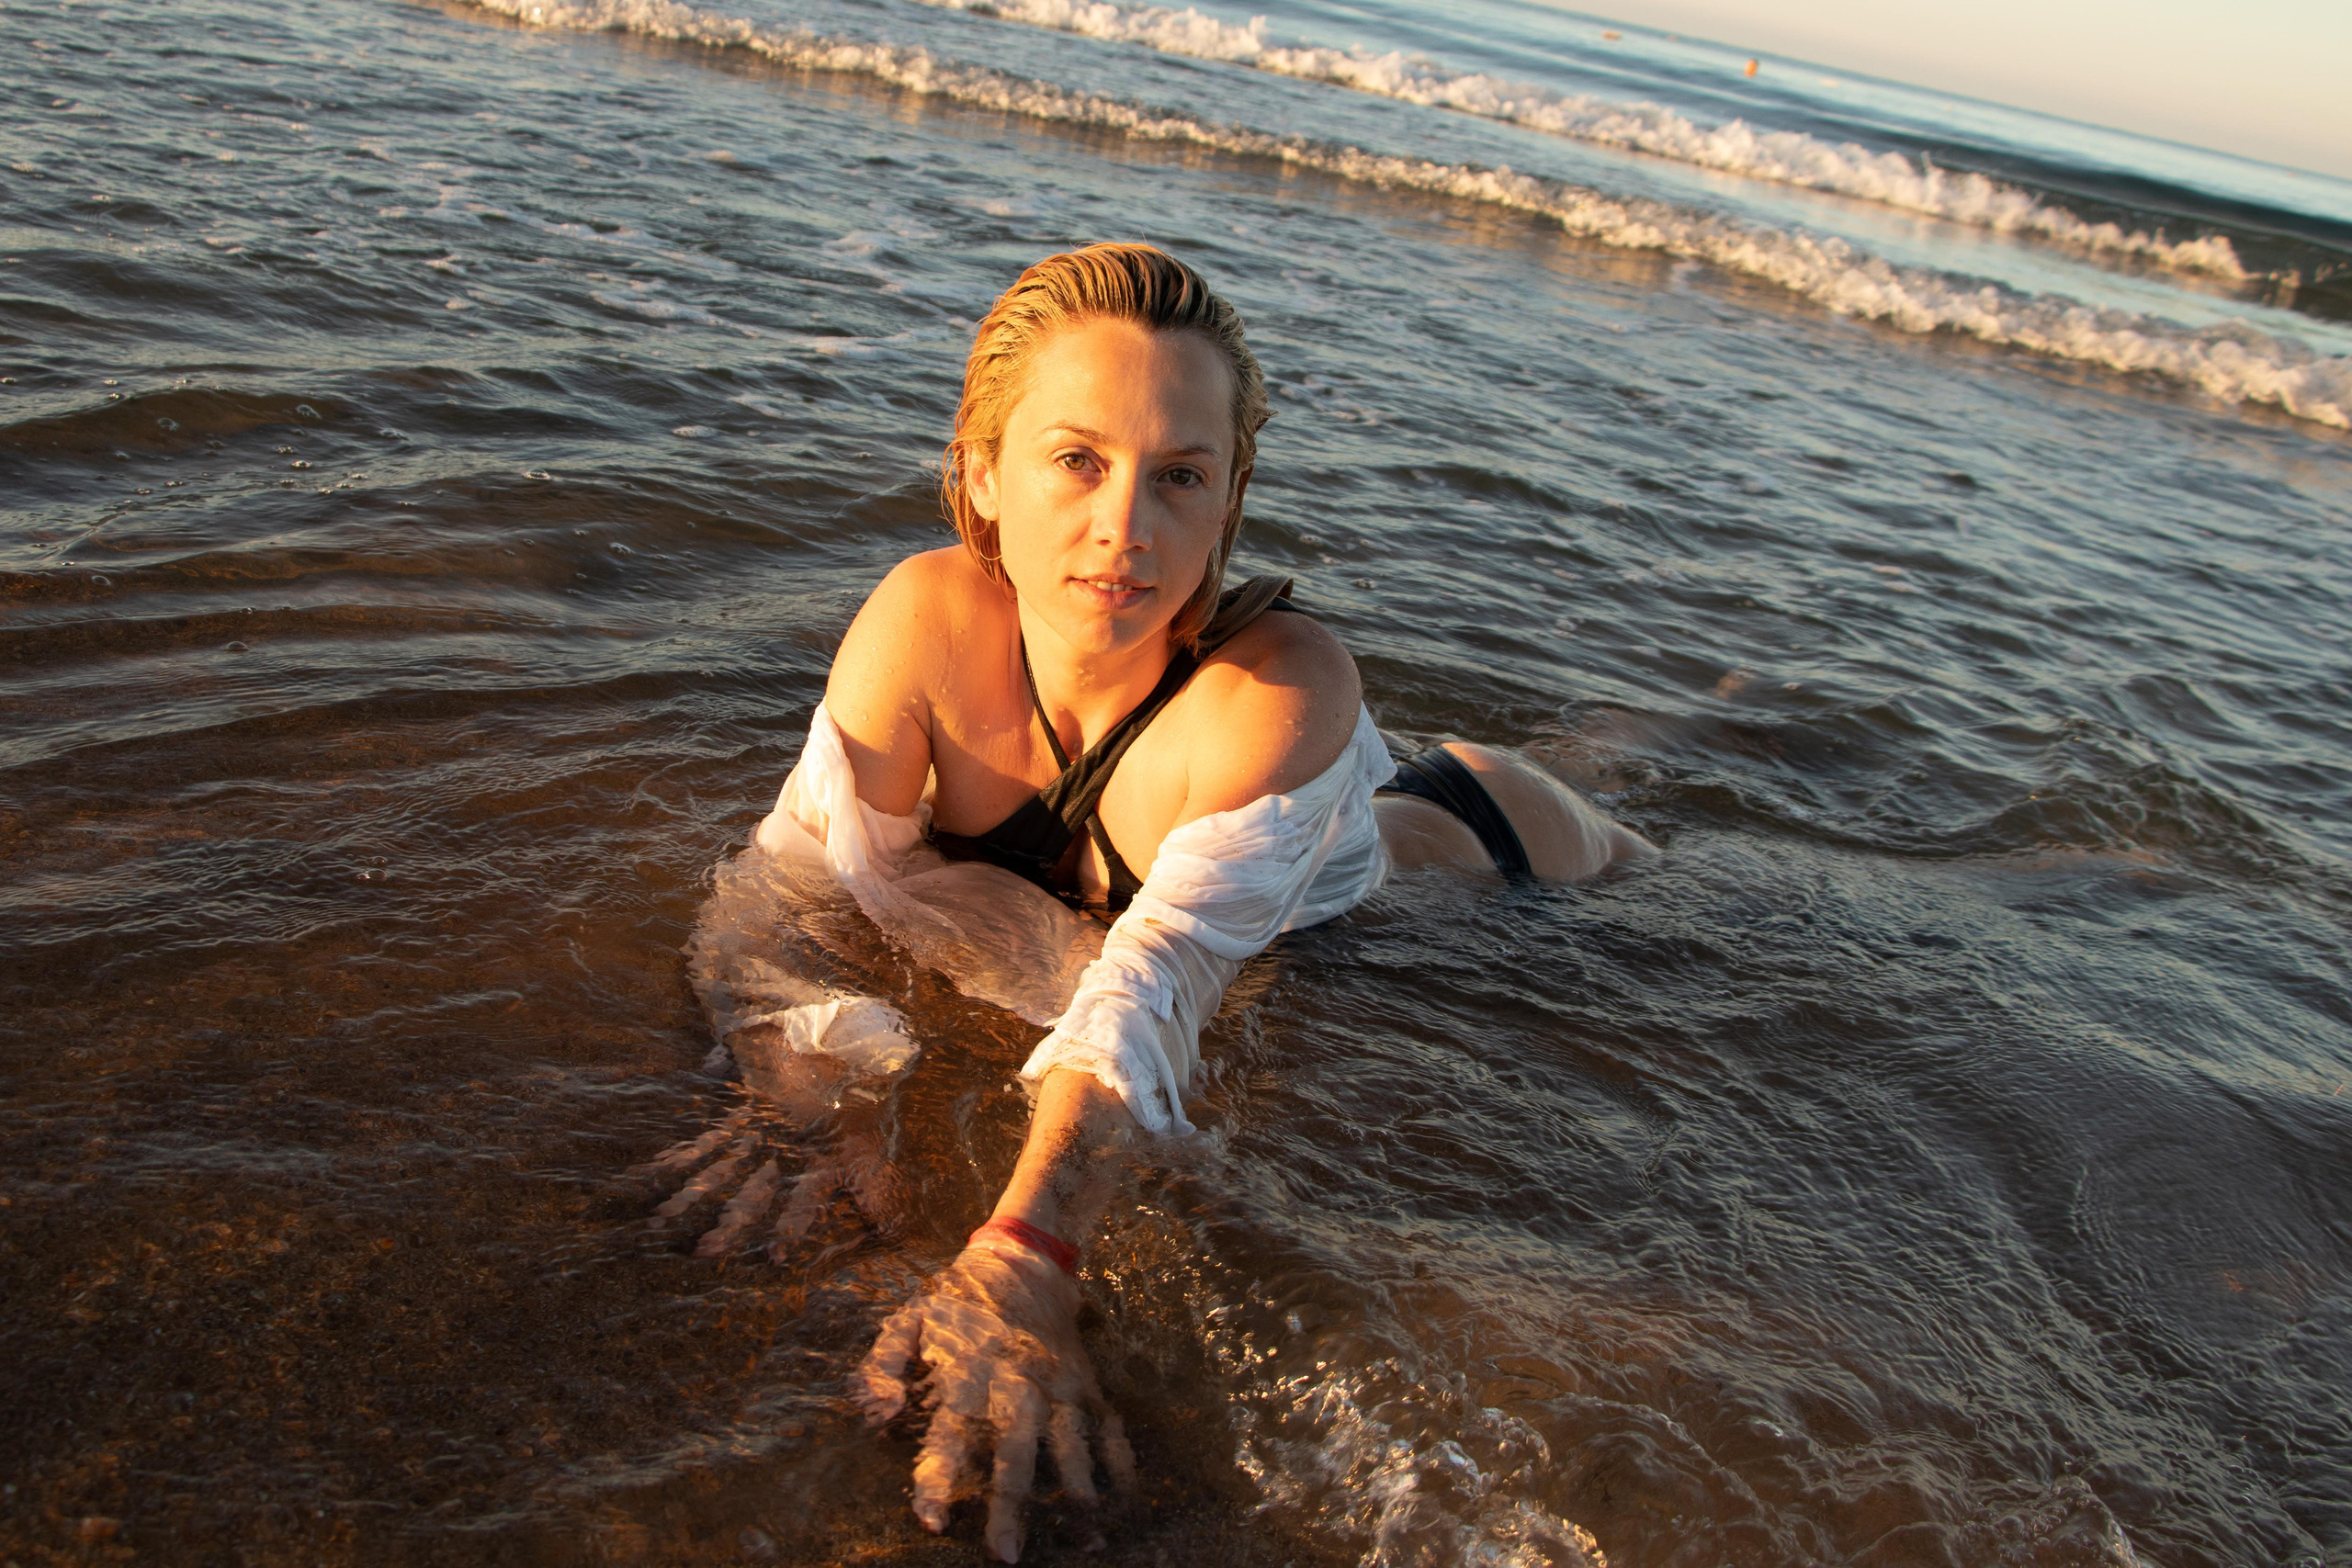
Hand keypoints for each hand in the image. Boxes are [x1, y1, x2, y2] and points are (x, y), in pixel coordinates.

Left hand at [857, 1233, 1133, 1561]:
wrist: (1025, 1256)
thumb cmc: (957, 1297)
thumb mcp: (907, 1320)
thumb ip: (882, 1368)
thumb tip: (877, 1418)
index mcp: (969, 1372)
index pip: (950, 1434)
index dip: (938, 1479)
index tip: (931, 1523)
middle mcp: (1017, 1383)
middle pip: (1014, 1451)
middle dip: (1011, 1504)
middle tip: (1005, 1554)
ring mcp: (1056, 1384)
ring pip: (1069, 1444)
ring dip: (1075, 1492)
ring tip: (1084, 1537)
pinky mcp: (1083, 1381)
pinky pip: (1106, 1425)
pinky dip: (1117, 1461)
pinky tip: (1123, 1498)